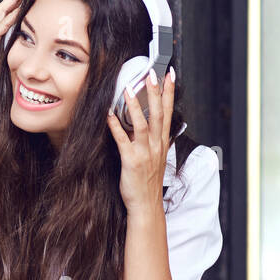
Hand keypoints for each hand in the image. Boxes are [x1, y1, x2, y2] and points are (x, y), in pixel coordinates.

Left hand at [106, 66, 175, 213]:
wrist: (146, 205)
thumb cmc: (147, 183)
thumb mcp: (155, 158)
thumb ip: (152, 140)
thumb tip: (145, 124)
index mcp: (161, 143)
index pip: (169, 112)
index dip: (169, 93)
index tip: (170, 76)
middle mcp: (156, 146)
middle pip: (158, 114)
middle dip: (156, 93)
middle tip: (152, 74)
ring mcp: (144, 153)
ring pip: (143, 125)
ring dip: (136, 106)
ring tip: (130, 89)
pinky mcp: (131, 161)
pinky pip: (122, 140)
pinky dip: (116, 126)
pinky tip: (109, 114)